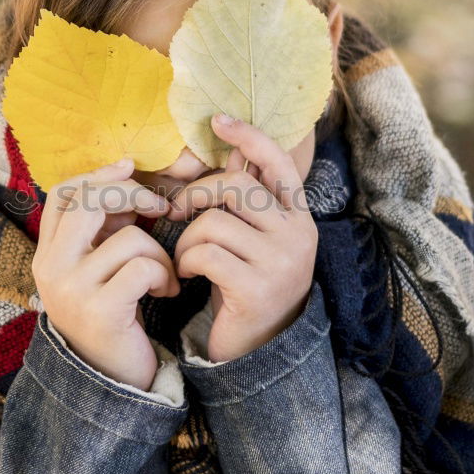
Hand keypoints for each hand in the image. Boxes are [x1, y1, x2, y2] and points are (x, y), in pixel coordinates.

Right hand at [33, 157, 180, 389]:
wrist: (112, 382)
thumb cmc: (114, 316)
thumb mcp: (99, 268)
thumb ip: (104, 228)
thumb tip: (125, 175)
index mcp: (47, 255)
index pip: (62, 193)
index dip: (98, 174)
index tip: (129, 168)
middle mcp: (50, 269)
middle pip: (88, 201)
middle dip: (132, 194)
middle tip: (161, 208)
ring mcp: (71, 291)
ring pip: (129, 238)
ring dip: (160, 253)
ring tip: (164, 277)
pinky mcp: (100, 311)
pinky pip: (143, 268)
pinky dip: (164, 276)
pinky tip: (166, 293)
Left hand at [165, 115, 317, 361]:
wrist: (260, 352)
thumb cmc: (249, 286)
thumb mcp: (255, 239)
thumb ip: (246, 199)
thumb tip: (230, 148)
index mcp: (299, 217)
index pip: (278, 162)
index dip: (249, 137)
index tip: (218, 121)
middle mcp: (298, 235)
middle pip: (235, 186)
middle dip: (195, 194)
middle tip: (174, 211)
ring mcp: (281, 262)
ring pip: (214, 221)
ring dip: (185, 238)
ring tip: (183, 257)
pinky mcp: (257, 289)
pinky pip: (204, 254)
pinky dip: (184, 261)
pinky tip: (185, 275)